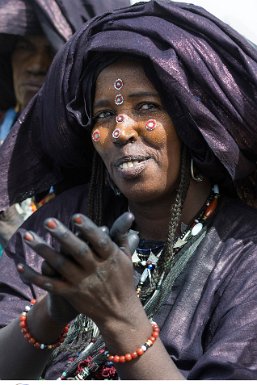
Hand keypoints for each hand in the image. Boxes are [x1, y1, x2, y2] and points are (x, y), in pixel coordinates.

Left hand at [17, 212, 139, 327]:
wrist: (118, 312)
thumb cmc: (122, 281)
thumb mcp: (126, 258)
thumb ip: (123, 238)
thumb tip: (127, 217)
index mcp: (110, 258)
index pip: (99, 241)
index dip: (88, 229)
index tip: (76, 217)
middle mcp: (95, 269)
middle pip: (78, 251)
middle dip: (63, 236)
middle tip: (48, 221)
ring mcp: (82, 282)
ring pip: (60, 265)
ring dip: (44, 250)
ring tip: (29, 236)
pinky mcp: (71, 294)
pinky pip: (50, 285)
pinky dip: (35, 277)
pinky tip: (21, 266)